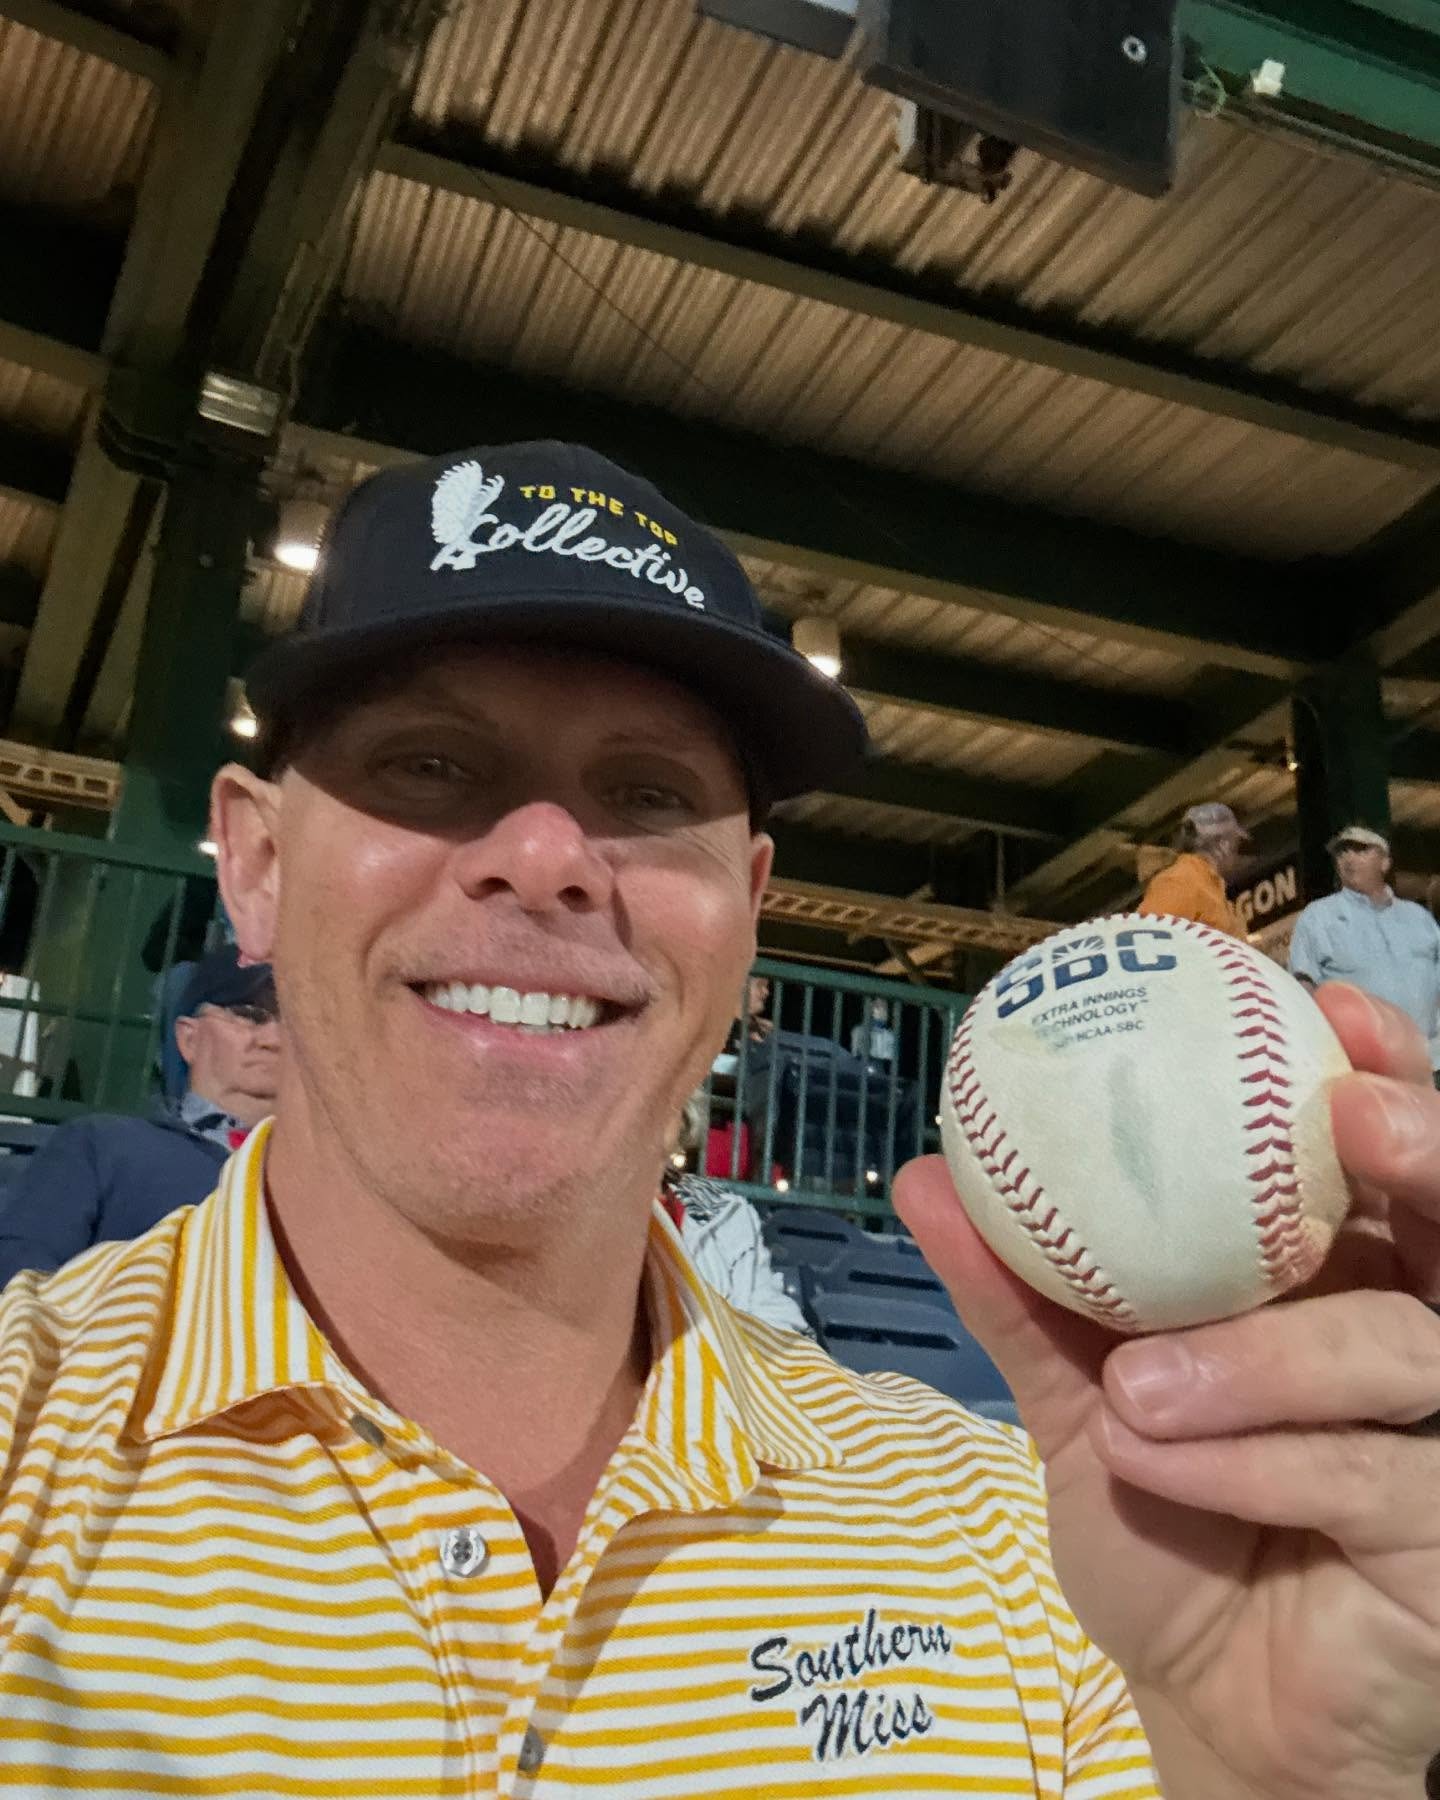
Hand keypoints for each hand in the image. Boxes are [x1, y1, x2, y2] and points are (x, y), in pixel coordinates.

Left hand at [894, 983, 1439, 1799]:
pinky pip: (1375, 1475)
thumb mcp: (1078, 1400)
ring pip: (1402, 1346)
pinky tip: (1158, 1463)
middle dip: (1423, 1150)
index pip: (1383, 1156)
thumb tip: (928, 1171)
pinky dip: (1254, 1462)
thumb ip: (1020, 1294)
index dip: (1382, 1066)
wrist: (1202, 1703)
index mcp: (1341, 1278)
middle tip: (1351, 1113)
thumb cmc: (1168, 1527)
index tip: (1321, 1001)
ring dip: (1267, 1357)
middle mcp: (1416, 1335)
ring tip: (1137, 1390)